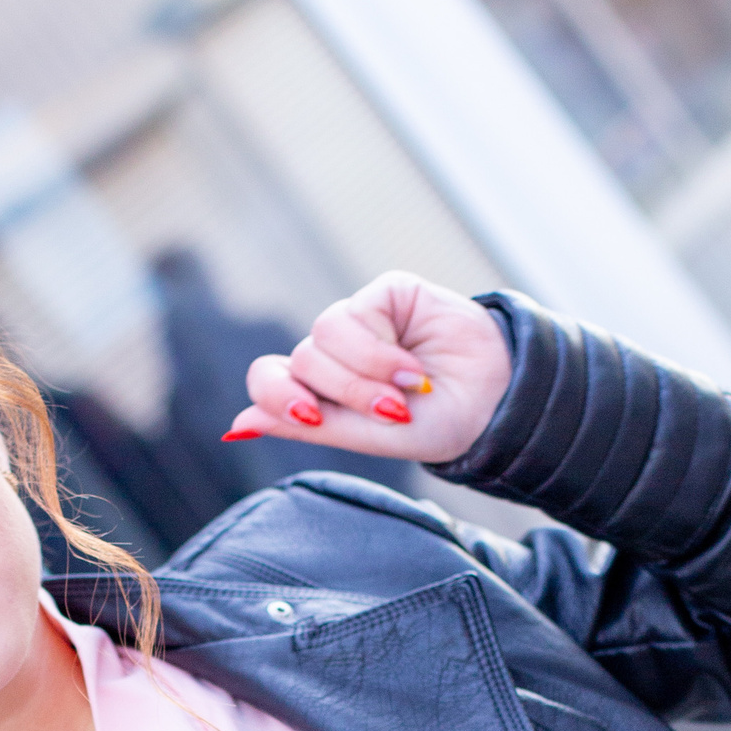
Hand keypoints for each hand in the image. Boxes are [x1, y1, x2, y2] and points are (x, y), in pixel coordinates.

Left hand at [224, 271, 510, 464]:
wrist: (494, 401)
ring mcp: (357, 321)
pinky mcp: (384, 294)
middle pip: (300, 363)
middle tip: (391, 413)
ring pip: (322, 336)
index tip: (311, 416)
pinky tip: (414, 366)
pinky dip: (384, 351)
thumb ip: (305, 426)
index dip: (276, 396)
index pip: (268, 380)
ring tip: (410, 389)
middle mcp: (332, 354)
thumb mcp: (368, 436)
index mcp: (320, 390)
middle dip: (344, 394)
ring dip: (366, 374)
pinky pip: (359, 314)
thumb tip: (235, 425)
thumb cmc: (435, 425)